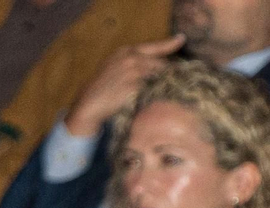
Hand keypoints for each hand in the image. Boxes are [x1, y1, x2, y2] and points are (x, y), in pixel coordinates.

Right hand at [65, 36, 183, 136]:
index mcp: (125, 51)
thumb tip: (162, 63)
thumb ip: (134, 61)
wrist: (89, 105)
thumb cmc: (103, 89)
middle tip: (167, 83)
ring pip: (160, 77)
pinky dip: (154, 94)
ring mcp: (133, 72)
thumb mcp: (115, 67)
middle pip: (161, 64)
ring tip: (155, 94)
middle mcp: (131, 58)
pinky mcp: (136, 87)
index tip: (180, 40)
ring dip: (162, 84)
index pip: (154, 46)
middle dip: (166, 73)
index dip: (170, 43)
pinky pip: (153, 90)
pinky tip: (148, 99)